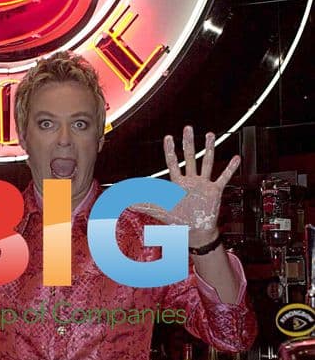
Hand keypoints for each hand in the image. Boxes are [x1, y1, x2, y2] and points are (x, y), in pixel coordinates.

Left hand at [132, 125, 239, 244]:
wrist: (195, 231)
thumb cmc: (178, 220)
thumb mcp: (159, 211)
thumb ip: (141, 204)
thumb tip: (123, 201)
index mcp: (178, 184)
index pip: (173, 164)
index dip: (170, 151)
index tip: (168, 137)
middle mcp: (191, 181)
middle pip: (189, 158)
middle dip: (188, 143)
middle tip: (188, 128)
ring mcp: (203, 184)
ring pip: (206, 163)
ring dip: (208, 149)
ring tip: (210, 135)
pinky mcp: (215, 191)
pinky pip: (223, 177)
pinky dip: (230, 168)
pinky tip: (236, 158)